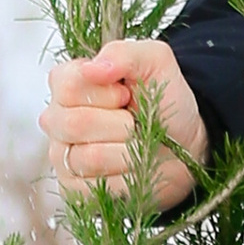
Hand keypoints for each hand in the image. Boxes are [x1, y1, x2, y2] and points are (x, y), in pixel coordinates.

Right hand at [40, 40, 207, 211]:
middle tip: (135, 122)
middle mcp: (57, 121)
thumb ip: (124, 53)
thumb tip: (93, 69)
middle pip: (74, 124)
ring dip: (127, 151)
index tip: (127, 93)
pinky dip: (125, 178)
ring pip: (88, 158)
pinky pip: (94, 188)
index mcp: (68, 84)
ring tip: (137, 144)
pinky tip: (132, 168)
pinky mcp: (74, 191)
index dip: (106, 92)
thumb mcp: (154, 62)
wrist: (186, 145)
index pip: (66, 86)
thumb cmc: (165, 102)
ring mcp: (63, 158)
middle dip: (121, 124)